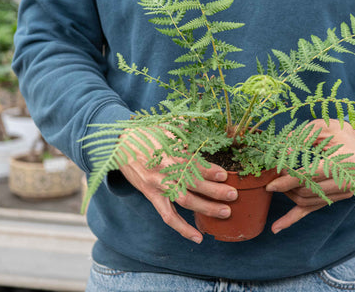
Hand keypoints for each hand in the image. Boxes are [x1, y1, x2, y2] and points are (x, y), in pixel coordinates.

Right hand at [119, 129, 237, 243]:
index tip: (225, 174)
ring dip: (206, 208)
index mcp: (170, 152)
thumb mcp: (166, 124)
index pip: (193, 163)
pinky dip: (183, 228)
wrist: (121, 143)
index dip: (209, 169)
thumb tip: (202, 116)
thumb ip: (185, 123)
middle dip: (215, 191)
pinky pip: (168, 216)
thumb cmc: (148, 133)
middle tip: (233, 195)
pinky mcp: (152, 196)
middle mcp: (166, 170)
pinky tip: (198, 237)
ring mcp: (159, 185)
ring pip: (185, 201)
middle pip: (193, 183)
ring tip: (226, 212)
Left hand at [266, 119, 354, 233]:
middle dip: (285, 185)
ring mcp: (340, 195)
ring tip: (276, 183)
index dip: (288, 180)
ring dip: (287, 194)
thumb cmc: (343, 134)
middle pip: (306, 191)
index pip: (310, 176)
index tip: (270, 181)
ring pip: (305, 201)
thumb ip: (304, 136)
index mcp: (343, 163)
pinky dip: (292, 219)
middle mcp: (344, 183)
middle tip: (271, 175)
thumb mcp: (325, 127)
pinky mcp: (333, 200)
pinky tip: (276, 227)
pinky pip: (310, 211)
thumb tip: (282, 149)